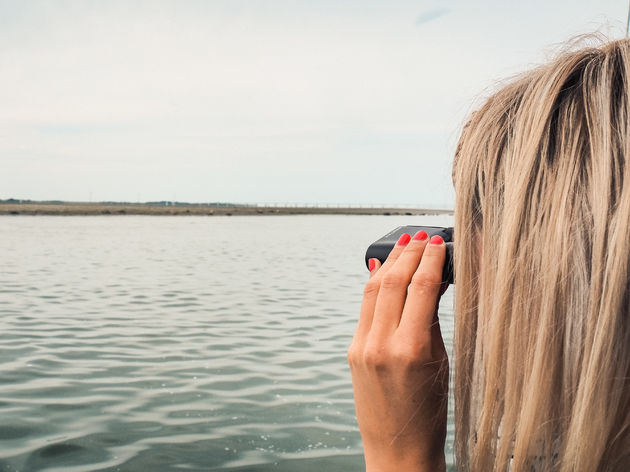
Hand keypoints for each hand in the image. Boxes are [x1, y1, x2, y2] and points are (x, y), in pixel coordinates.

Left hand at [347, 231, 448, 471]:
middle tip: (422, 236)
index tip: (439, 243)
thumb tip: (430, 285)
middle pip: (394, 282)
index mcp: (411, 349)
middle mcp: (381, 344)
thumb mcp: (440, 365)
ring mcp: (362, 347)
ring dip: (389, 263)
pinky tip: (383, 269)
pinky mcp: (352, 351)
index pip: (422, 288)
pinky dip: (375, 285)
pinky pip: (364, 308)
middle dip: (409, 253)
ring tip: (404, 243)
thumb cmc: (428, 413)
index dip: (431, 260)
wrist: (397, 450)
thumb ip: (429, 322)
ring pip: (373, 290)